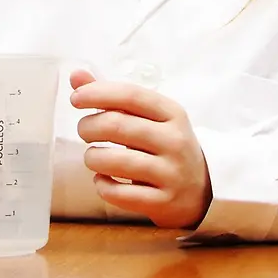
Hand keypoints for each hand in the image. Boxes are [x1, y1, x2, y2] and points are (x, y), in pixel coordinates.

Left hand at [70, 71, 211, 228]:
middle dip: (88, 126)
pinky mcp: (163, 201)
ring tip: (93, 157)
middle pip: (117, 125)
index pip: (130, 95)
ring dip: (92, 157)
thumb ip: (112, 98)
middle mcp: (174, 141)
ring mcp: (171, 173)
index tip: (75, 99)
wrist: (201, 189)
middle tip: (84, 131)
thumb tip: (76, 76)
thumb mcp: (148, 118)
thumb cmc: (164, 146)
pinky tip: (103, 180)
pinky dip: (102, 186)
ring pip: (115, 161)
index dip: (97, 93)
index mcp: (172, 113)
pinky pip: (120, 193)